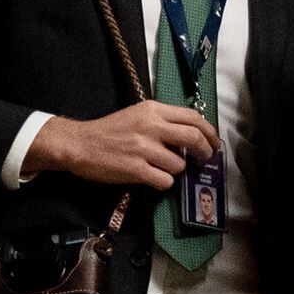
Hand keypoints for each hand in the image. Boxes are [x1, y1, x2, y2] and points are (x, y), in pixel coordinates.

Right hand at [26, 100, 217, 189]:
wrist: (79, 144)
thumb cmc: (109, 131)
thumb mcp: (137, 115)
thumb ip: (162, 121)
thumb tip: (191, 136)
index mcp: (152, 110)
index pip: (193, 117)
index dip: (209, 132)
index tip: (214, 142)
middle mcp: (151, 126)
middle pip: (193, 138)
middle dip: (205, 151)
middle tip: (205, 159)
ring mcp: (144, 149)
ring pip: (179, 164)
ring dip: (176, 170)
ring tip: (162, 168)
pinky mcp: (136, 169)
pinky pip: (165, 181)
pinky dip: (162, 182)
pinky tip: (152, 178)